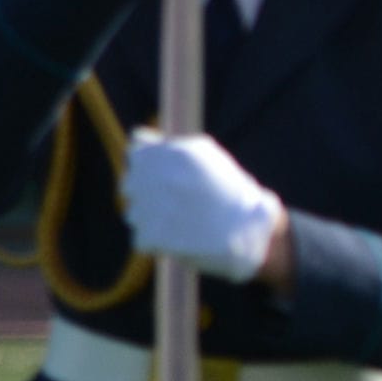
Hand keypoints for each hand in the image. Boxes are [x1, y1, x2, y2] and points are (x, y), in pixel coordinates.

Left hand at [123, 130, 287, 287]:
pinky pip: (141, 239)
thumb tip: (135, 136)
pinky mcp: (150, 236)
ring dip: (152, 219)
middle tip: (181, 205)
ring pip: (134, 213)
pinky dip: (158, 244)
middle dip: (150, 194)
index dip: (150, 167)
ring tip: (185, 223)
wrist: (251, 231)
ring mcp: (149, 207)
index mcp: (168, 153)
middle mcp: (154, 176)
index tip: (170, 179)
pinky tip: (183, 240)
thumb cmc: (231, 192)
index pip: (135, 154)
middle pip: (130, 186)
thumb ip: (167, 145)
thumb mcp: (205, 155)